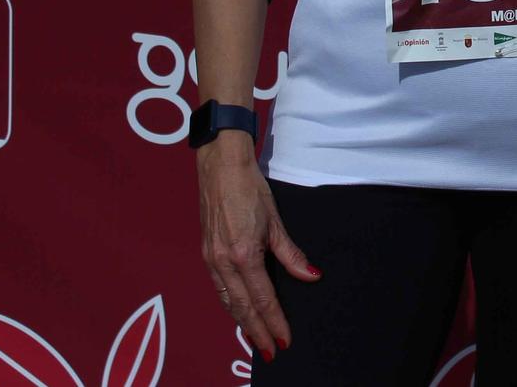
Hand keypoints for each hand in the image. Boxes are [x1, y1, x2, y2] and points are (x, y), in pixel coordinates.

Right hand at [196, 135, 318, 361]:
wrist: (219, 164)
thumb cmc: (249, 186)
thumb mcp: (275, 219)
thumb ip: (291, 253)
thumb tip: (311, 275)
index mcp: (243, 254)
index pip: (263, 298)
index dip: (274, 321)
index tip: (284, 340)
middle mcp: (223, 261)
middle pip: (242, 307)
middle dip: (257, 332)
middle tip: (270, 352)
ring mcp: (211, 258)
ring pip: (226, 300)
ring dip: (241, 322)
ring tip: (255, 339)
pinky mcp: (206, 252)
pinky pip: (218, 287)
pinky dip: (228, 304)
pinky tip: (237, 310)